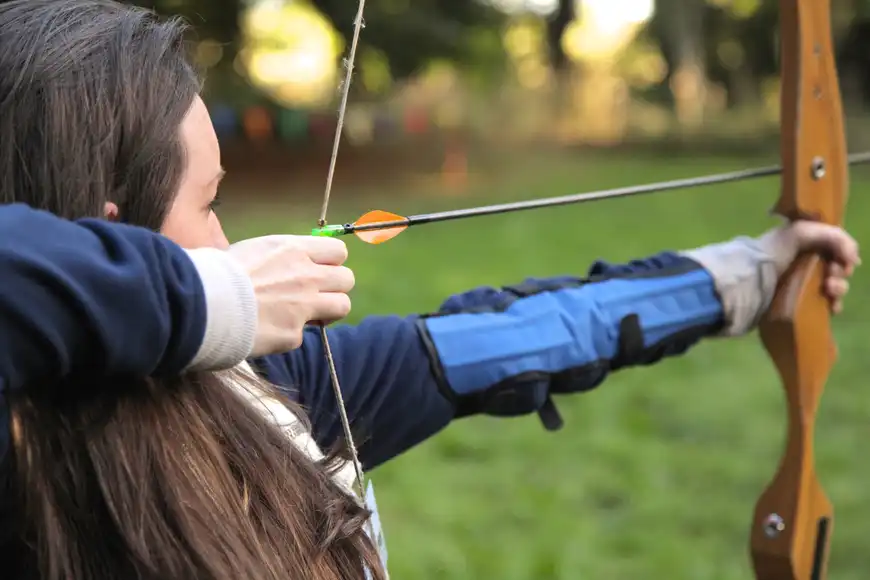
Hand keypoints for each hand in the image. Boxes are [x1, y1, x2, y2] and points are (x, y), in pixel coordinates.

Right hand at [228, 235, 353, 354]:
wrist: (201, 303)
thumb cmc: (218, 273)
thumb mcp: (253, 250)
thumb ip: (281, 257)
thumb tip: (293, 263)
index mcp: (293, 249)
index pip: (338, 251)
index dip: (331, 262)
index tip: (319, 270)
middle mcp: (305, 275)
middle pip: (347, 279)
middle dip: (335, 288)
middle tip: (316, 295)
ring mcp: (303, 306)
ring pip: (342, 306)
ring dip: (328, 312)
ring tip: (306, 315)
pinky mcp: (293, 334)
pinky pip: (302, 335)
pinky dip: (288, 335)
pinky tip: (267, 330)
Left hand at [758, 220, 859, 313]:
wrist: (750, 281)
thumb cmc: (774, 252)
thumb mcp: (802, 232)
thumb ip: (834, 237)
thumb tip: (853, 259)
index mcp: (802, 244)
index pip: (833, 248)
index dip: (844, 253)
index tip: (845, 259)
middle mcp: (802, 263)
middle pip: (836, 267)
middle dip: (840, 271)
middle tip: (832, 274)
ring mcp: (800, 284)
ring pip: (834, 287)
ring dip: (839, 288)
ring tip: (829, 289)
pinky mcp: (798, 303)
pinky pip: (825, 306)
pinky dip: (833, 306)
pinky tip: (832, 307)